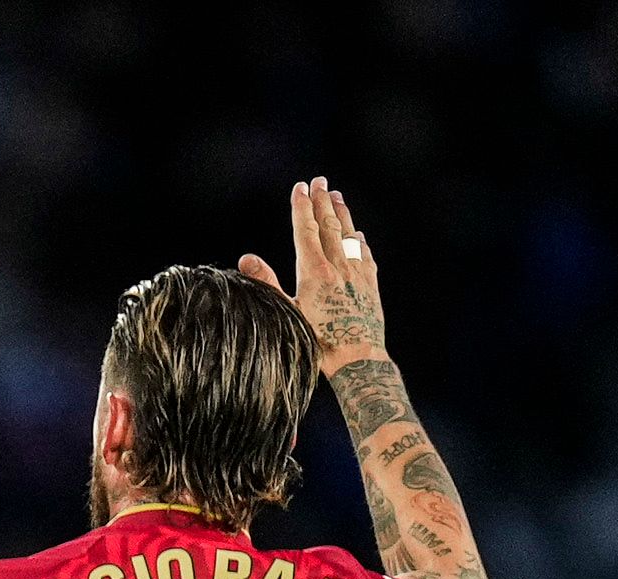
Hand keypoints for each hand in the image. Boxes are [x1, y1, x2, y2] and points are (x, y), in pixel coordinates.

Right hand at [239, 176, 385, 366]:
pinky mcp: (370, 283)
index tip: (301, 187)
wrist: (358, 357)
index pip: (306, 229)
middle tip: (321, 181)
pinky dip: (359, 239)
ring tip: (338, 196)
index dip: (302, 206)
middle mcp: (338, 266)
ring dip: (342, 213)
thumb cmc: (319, 341)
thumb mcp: (287, 312)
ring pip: (348, 235)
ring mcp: (357, 273)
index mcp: (314, 271)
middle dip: (323, 200)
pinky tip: (358, 233)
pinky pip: (364, 253)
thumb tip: (247, 258)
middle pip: (329, 225)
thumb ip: (267, 282)